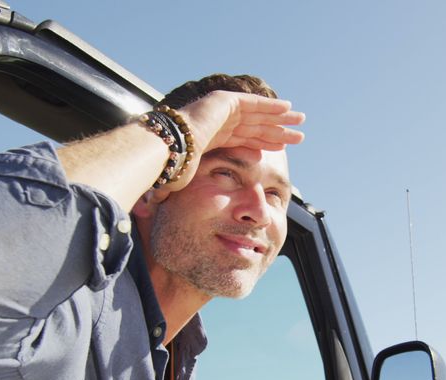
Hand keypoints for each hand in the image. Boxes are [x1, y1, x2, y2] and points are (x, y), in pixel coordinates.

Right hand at [148, 92, 303, 201]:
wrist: (164, 152)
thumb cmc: (170, 170)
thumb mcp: (181, 182)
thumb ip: (173, 191)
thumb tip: (144, 211)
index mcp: (211, 139)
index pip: (243, 140)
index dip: (263, 142)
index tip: (281, 149)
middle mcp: (217, 123)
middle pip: (254, 126)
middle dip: (276, 130)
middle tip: (298, 136)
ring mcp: (220, 111)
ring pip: (257, 114)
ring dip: (280, 118)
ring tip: (301, 121)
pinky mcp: (223, 102)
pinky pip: (252, 104)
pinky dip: (270, 106)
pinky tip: (287, 109)